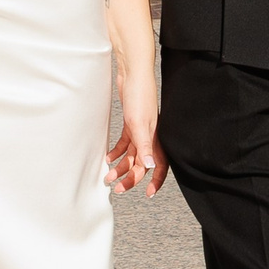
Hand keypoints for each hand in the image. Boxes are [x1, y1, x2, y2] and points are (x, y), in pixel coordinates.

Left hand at [104, 73, 166, 196]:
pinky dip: (117, 152)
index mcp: (156, 138)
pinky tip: (109, 158)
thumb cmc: (139, 95)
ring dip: (121, 166)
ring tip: (108, 176)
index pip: (160, 165)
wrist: (132, 74)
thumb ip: (145, 146)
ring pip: (132, 155)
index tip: (148, 194)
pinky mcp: (132, 123)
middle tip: (117, 188)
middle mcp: (151, 136)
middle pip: (143, 163)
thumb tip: (151, 167)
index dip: (156, 180)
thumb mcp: (139, 123)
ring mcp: (141, 130)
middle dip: (131, 177)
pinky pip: (126, 143)